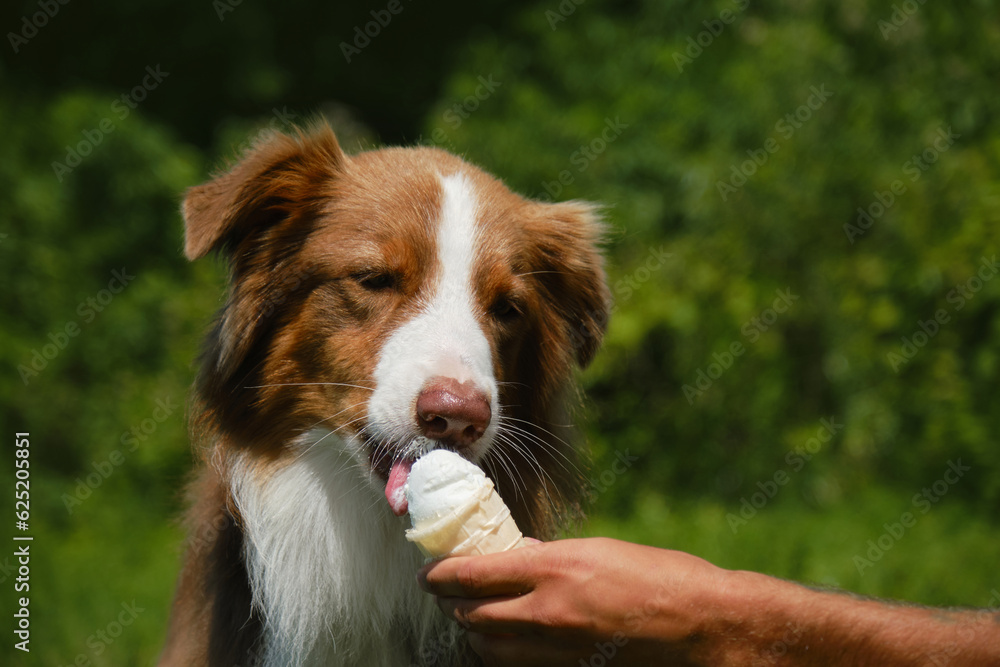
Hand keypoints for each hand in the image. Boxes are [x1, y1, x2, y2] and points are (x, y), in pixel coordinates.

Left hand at [417, 537, 730, 665]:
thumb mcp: (601, 551)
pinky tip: (509, 643)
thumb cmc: (662, 578)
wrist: (704, 628)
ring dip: (475, 634)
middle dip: (452, 605)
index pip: (473, 575)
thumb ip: (552, 558)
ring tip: (475, 618)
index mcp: (555, 569)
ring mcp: (559, 651)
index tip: (430, 572)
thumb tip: (518, 557)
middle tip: (448, 592)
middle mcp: (549, 613)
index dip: (441, 574)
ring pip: (489, 650)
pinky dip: (504, 655)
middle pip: (472, 617)